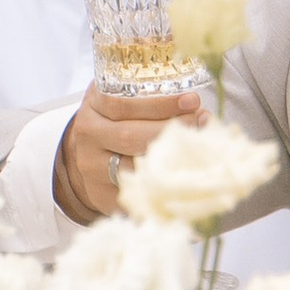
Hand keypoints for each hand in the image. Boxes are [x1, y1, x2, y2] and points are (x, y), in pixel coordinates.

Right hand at [54, 82, 205, 225]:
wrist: (89, 154)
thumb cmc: (116, 121)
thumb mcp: (123, 100)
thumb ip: (150, 94)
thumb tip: (197, 105)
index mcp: (93, 107)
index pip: (123, 104)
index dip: (161, 103)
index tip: (191, 100)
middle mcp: (88, 137)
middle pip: (130, 136)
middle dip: (171, 129)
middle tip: (201, 123)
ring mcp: (92, 169)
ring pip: (133, 166)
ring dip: (170, 158)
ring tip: (199, 147)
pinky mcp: (101, 194)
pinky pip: (134, 191)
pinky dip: (161, 185)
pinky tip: (184, 177)